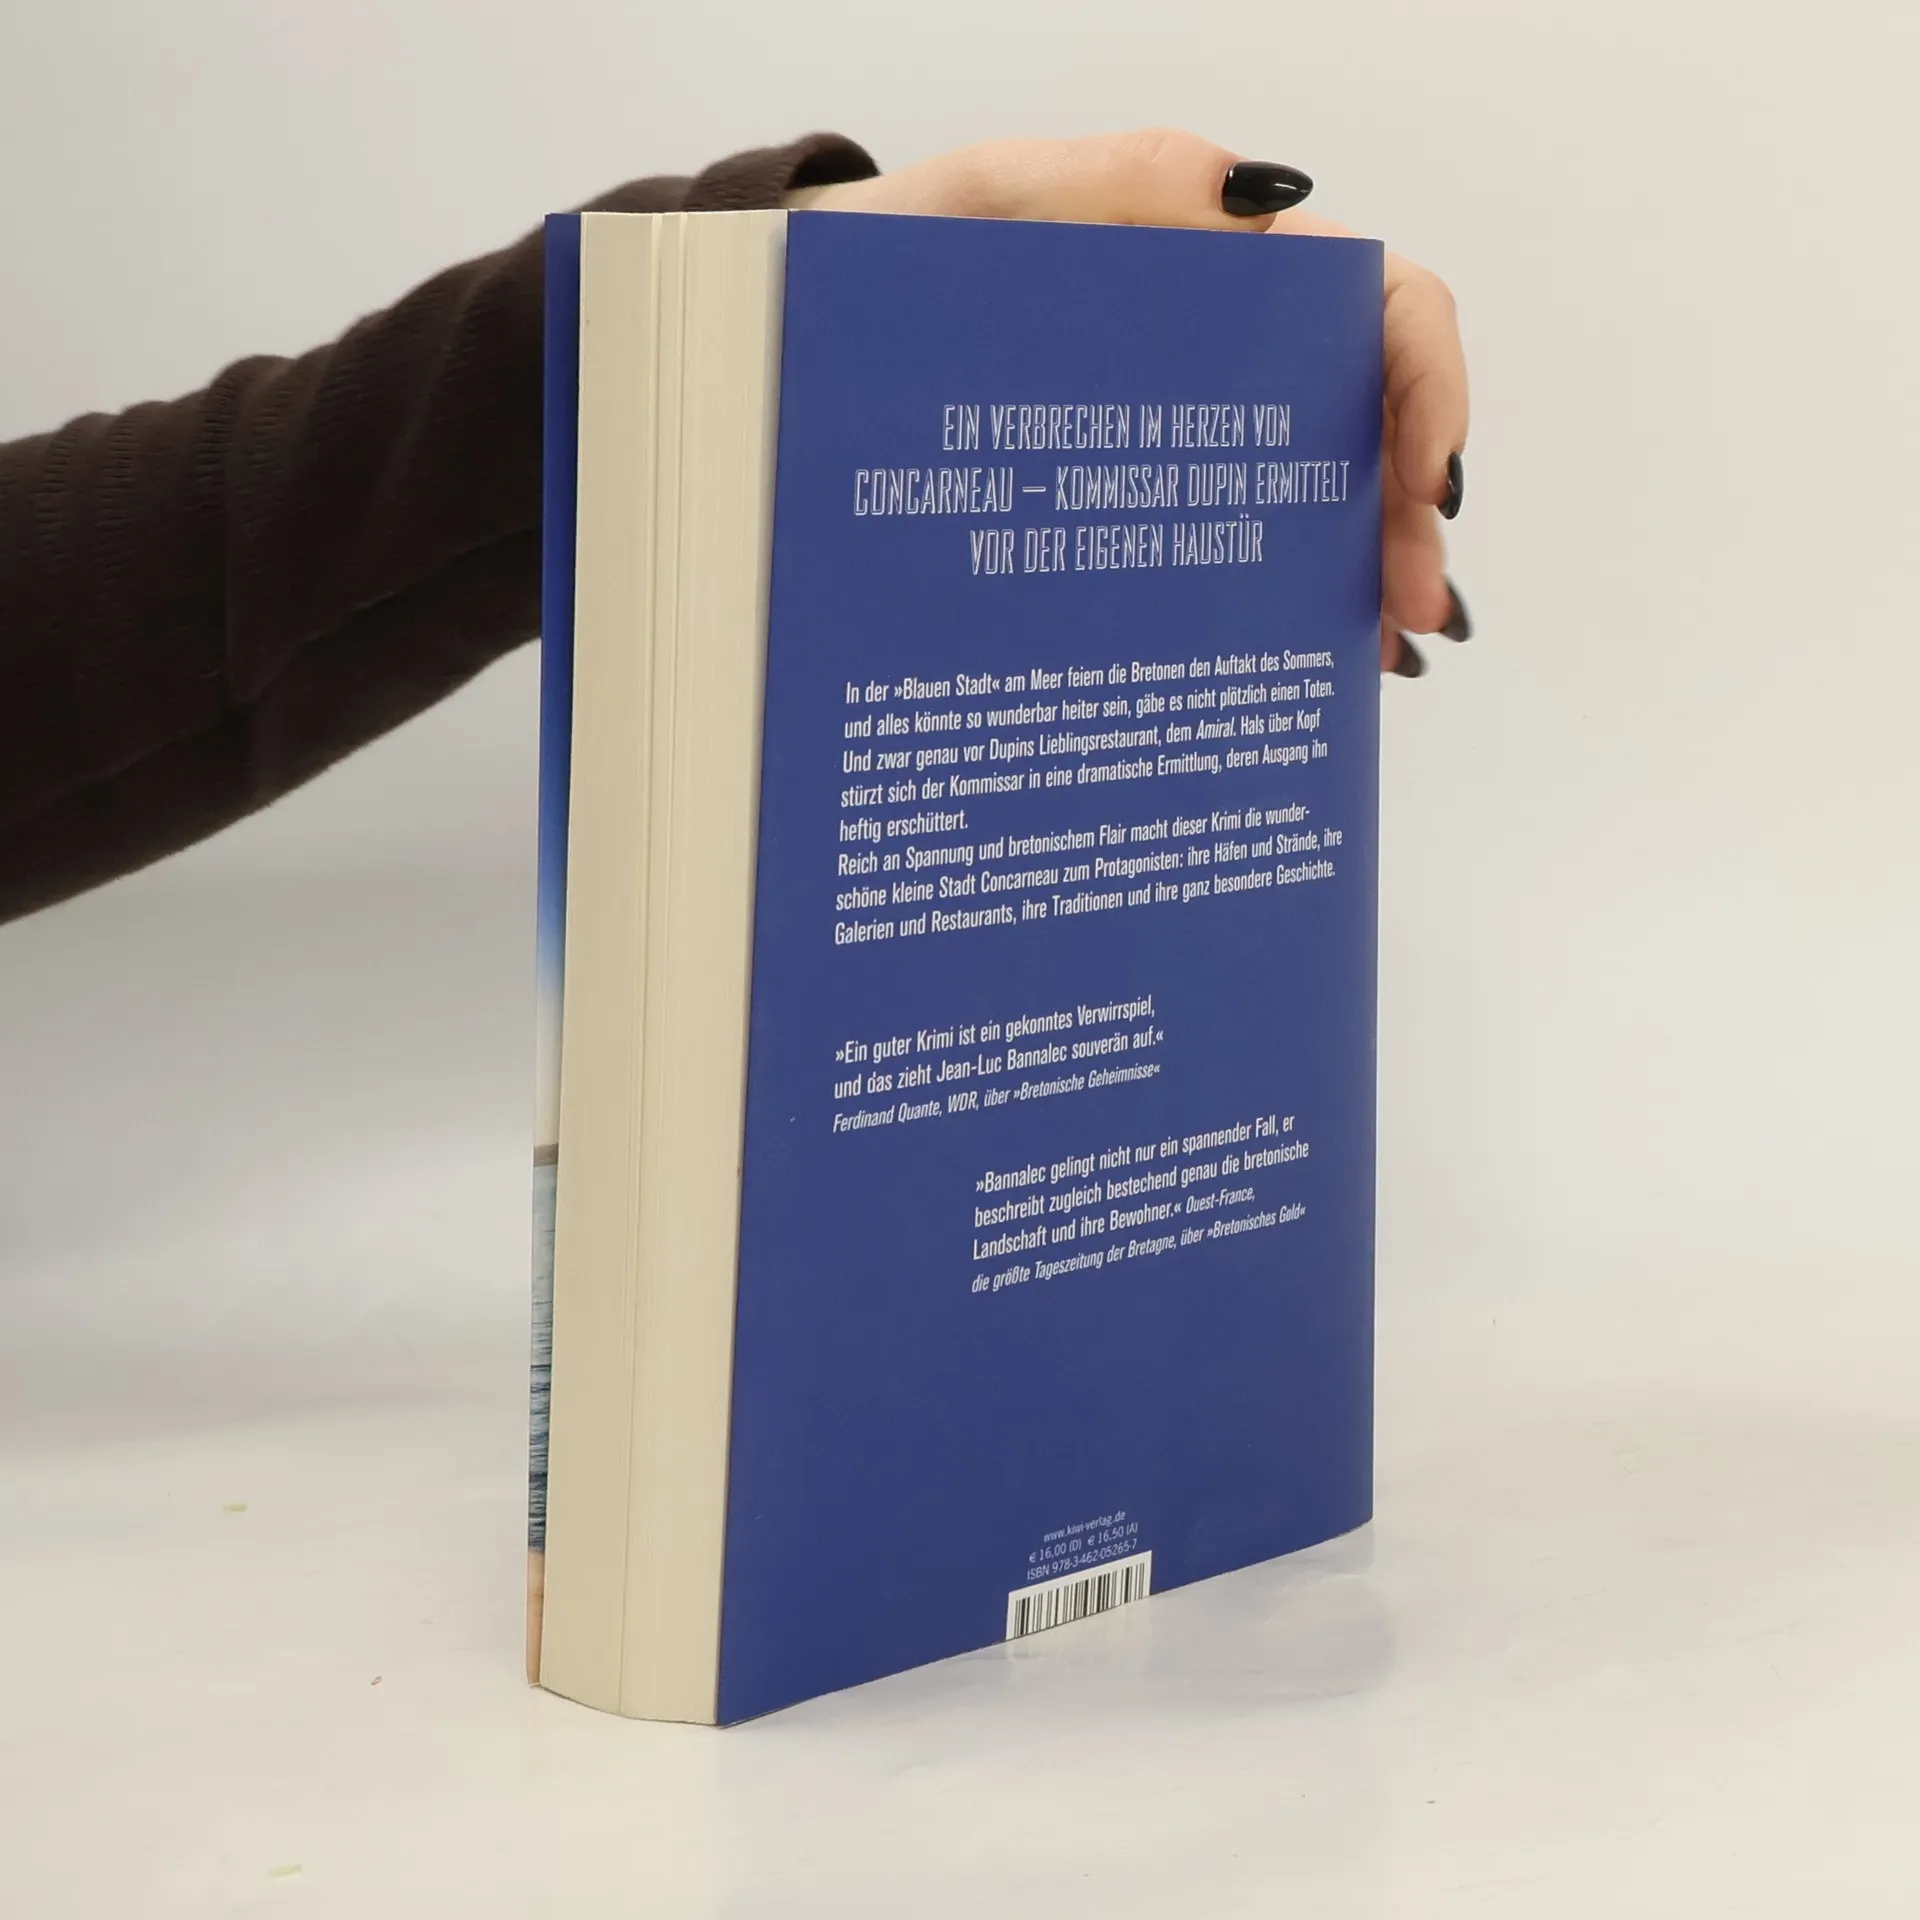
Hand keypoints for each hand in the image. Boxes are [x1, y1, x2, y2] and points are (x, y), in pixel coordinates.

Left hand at [795, 129, 1469, 677]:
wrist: (793, 350)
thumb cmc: (878, 269)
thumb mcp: (984, 205)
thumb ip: (1117, 178)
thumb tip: (1257, 198)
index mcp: (1205, 264)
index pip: (1365, 299)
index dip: (1423, 377)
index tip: (1423, 476)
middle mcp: (1213, 353)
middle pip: (1359, 418)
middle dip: (1407, 510)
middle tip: (1417, 607)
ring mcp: (1176, 436)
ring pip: (1308, 497)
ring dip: (1366, 567)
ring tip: (1385, 654)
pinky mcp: (1133, 503)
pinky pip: (1234, 549)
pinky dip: (1291, 599)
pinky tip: (1320, 654)